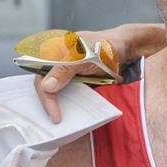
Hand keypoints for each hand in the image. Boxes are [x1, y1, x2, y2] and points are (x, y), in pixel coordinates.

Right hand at [35, 24, 152, 122]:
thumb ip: (65, 69)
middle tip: (57, 120)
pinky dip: (69, 101)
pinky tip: (73, 111)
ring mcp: (66, 69)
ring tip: (61, 119)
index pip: (40, 77)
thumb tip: (46, 87)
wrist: (126, 48)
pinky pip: (68, 91)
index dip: (45, 97)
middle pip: (45, 84)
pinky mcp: (76, 77)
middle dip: (49, 103)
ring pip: (55, 89)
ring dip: (58, 103)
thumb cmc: (107, 47)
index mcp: (53, 51)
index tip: (55, 115)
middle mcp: (56, 60)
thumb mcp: (86, 57)